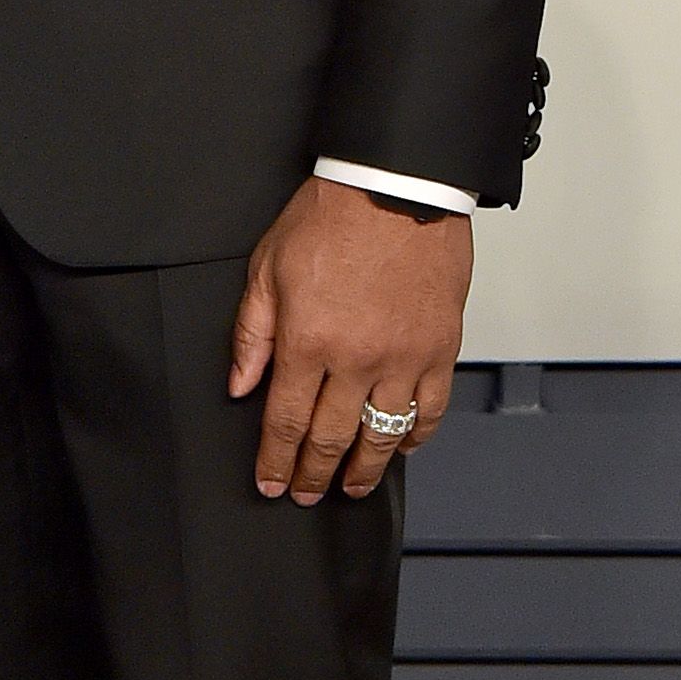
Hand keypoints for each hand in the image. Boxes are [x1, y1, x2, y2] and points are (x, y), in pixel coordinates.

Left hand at [228, 175, 470, 505]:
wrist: (396, 186)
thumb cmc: (332, 218)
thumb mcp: (267, 268)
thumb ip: (251, 334)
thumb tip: (240, 385)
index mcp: (308, 341)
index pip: (286, 423)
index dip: (276, 462)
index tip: (271, 483)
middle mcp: (357, 359)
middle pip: (331, 439)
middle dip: (314, 475)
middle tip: (306, 493)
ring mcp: (404, 357)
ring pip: (383, 434)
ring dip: (365, 469)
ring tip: (352, 487)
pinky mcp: (441, 348)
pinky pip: (430, 409)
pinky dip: (416, 434)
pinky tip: (403, 446)